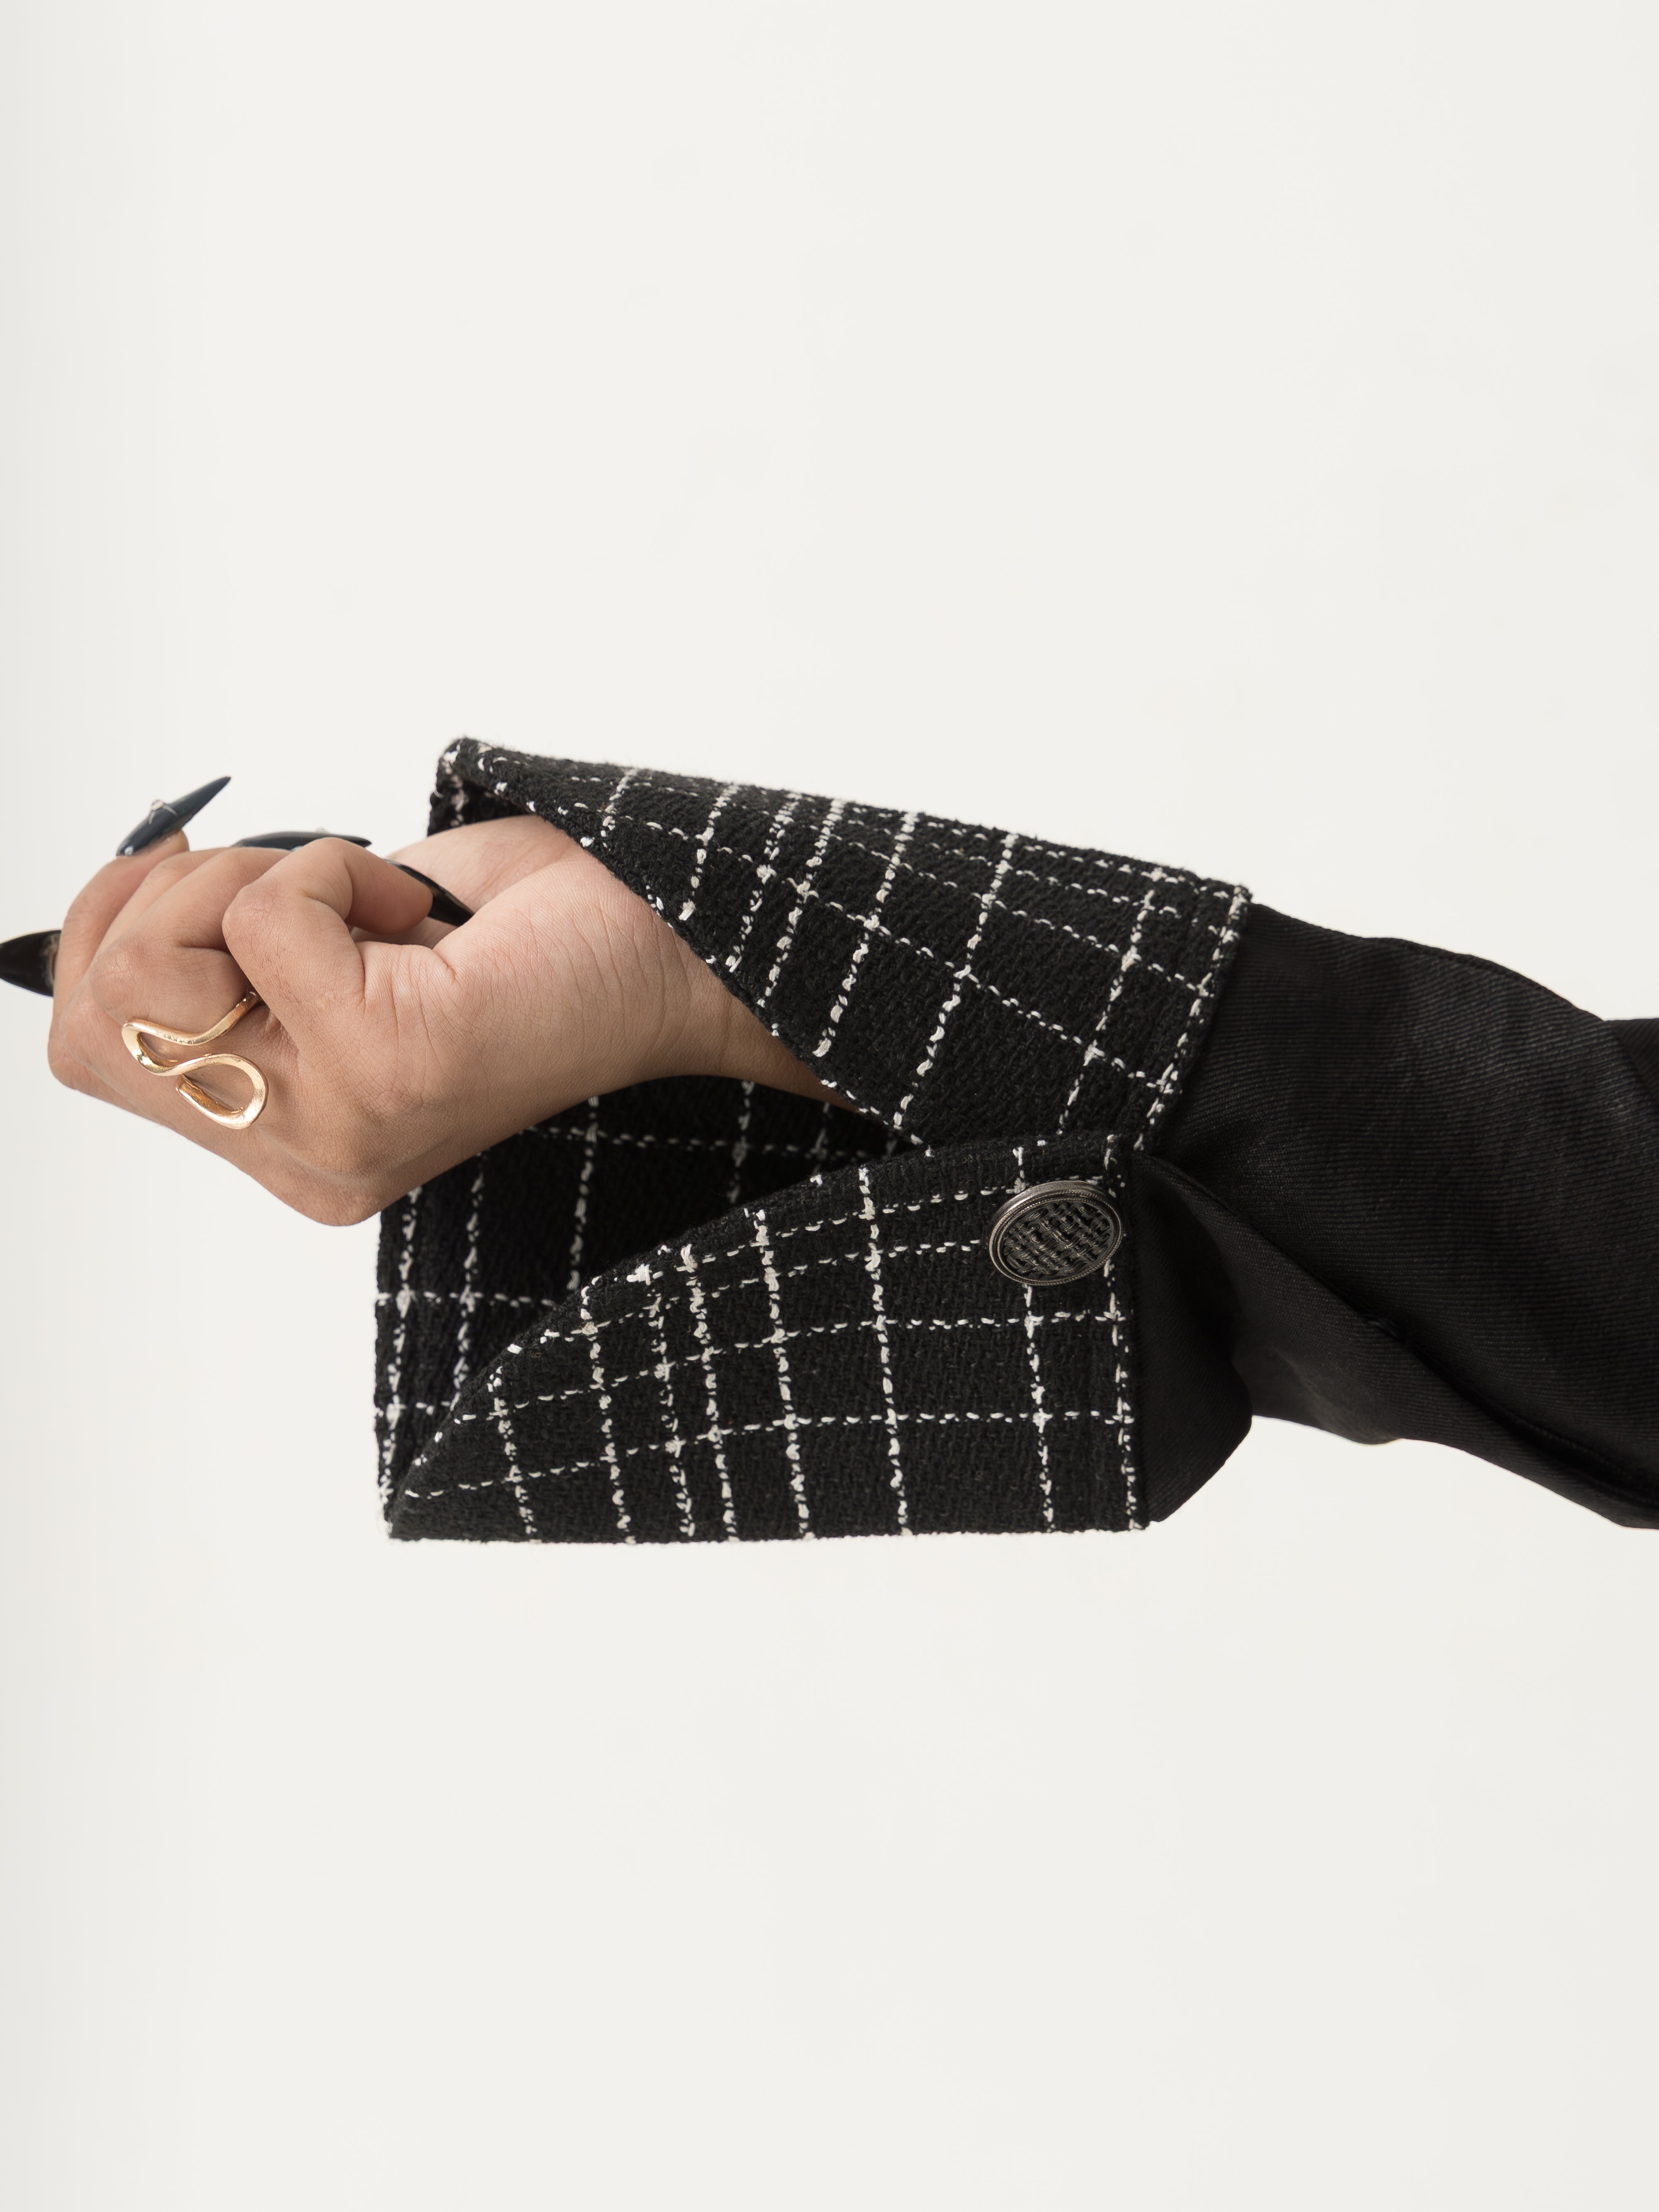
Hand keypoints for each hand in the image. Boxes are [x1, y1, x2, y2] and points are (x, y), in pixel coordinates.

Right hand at [47, 815, 830, 1222]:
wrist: (673, 953)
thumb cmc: (532, 936)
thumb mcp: (340, 942)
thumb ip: (229, 948)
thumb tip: (128, 892)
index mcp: (287, 1139)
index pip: (92, 1048)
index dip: (113, 933)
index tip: (219, 882)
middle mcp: (302, 1156)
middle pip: (98, 1016)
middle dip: (174, 903)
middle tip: (308, 892)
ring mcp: (336, 1126)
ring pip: (160, 964)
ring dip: (258, 879)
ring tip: (376, 908)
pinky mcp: (383, 1068)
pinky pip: (268, 917)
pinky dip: (340, 868)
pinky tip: (425, 917)